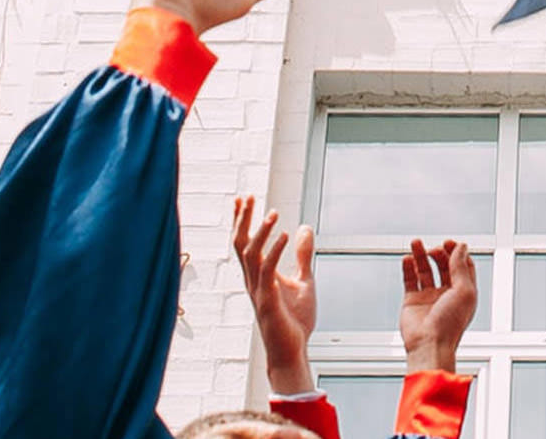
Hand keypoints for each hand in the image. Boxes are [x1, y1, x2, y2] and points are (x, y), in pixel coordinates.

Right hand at [232, 195, 318, 393]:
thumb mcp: (304, 280)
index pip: (245, 243)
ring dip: (261, 233)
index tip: (243, 199)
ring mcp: (258, 291)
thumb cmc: (295, 319)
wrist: (293, 350)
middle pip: (241, 244)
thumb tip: (304, 228)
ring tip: (273, 213)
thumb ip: (303, 256)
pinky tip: (285, 236)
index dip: (243, 221)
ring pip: (251, 255)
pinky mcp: (268, 301)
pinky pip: (267, 272)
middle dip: (243, 220)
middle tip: (248, 197)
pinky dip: (275, 252)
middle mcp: (253, 280)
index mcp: (259, 275)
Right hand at [398, 238, 476, 374]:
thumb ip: (460, 266)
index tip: (450, 242)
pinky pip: (410, 280)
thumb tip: (461, 246)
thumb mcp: (463, 290)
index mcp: (464, 292)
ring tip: (415, 242)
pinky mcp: (412, 301)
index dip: (457, 252)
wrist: (429, 344)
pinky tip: (407, 258)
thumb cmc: (450, 323)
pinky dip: (408, 267)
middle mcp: (447, 294)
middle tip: (434, 249)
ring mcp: (429, 297)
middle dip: (439, 254)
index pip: (462, 266)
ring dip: (421, 255)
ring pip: (425, 270)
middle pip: (444, 266)